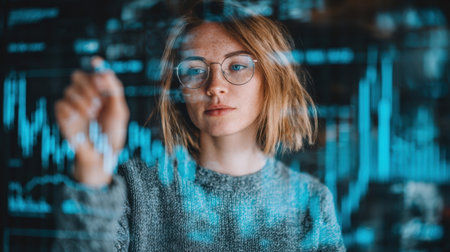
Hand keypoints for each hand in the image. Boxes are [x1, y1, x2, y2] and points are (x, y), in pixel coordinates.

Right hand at [55, 57, 128, 186]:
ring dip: (82, 101)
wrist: (102, 155)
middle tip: (98, 101)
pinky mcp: (63, 117)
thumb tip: (106, 71)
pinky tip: (79, 119)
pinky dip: (70, 110)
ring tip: (92, 115)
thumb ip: (114, 91)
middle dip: (88, 86)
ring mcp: (73, 105)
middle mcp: (86, 95)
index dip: (95, 66)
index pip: (94, 72)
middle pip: (77, 76)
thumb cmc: (113, 134)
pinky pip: (60, 104)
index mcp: (101, 91)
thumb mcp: (119, 112)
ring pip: (69, 90)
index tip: (96, 63)